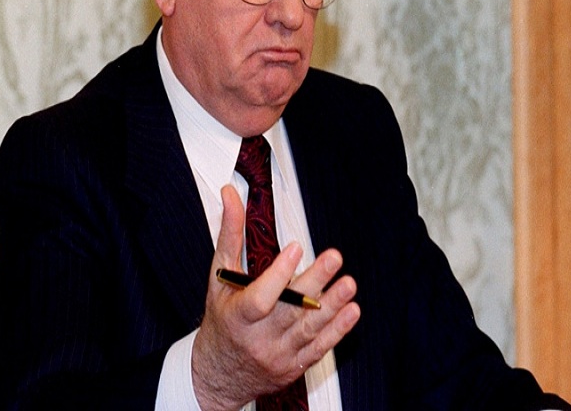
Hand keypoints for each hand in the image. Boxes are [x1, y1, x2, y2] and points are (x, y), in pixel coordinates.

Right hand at [191, 185, 360, 410]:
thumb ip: (229, 234)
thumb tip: (230, 194)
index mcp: (237, 316)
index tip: (295, 247)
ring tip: (349, 283)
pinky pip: (319, 348)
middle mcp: (258, 338)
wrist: (219, 375)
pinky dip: (337, 330)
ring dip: (332, 305)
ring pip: (308, 329)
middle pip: (289, 311)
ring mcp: (278, 354)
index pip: (258, 298)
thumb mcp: (219, 277)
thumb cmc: (222, 319)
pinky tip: (352, 311)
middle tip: (335, 258)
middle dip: (314, 283)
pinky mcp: (295, 365)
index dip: (277, 275)